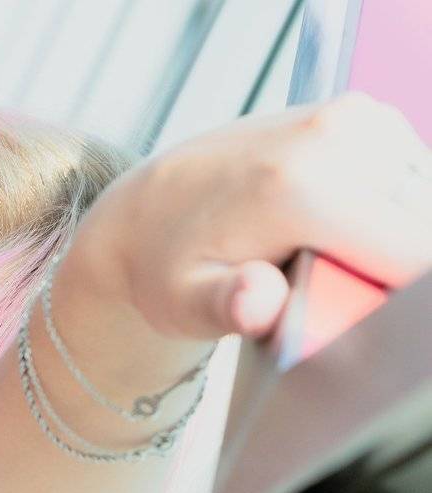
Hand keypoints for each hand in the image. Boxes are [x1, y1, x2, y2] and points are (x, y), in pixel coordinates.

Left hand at [68, 91, 431, 342]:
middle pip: (419, 230)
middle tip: (315, 282)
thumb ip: (228, 307)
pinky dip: (383, 215)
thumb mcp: (185, 301)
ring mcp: (357, 118)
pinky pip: (409, 184)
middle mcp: (336, 134)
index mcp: (301, 185)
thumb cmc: (169, 265)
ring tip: (318, 255)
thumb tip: (257, 300)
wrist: (151, 209)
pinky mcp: (367, 117)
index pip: (413, 257)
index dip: (391, 300)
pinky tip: (329, 229)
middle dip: (385, 270)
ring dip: (386, 242)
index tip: (340, 312)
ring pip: (419, 207)